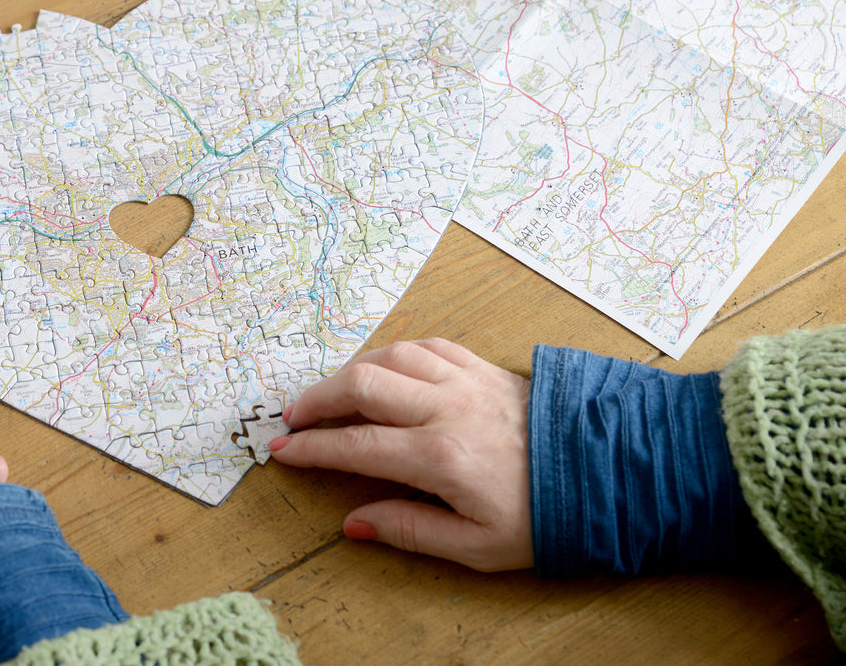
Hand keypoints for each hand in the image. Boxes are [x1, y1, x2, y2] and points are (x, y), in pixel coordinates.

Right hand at [267, 337, 531, 571]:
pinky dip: (394, 353)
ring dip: (350, 372)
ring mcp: (465, 380)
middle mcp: (445, 408)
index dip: (311, 448)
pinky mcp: (483, 367)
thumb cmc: (547, 516)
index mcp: (439, 456)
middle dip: (317, 399)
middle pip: (361, 385)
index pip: (354, 445)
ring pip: (389, 357)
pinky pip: (426, 345)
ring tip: (331, 393)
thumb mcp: (478, 547)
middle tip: (294, 418)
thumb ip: (409, 530)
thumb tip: (354, 523)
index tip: (283, 452)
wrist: (609, 474)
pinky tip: (383, 366)